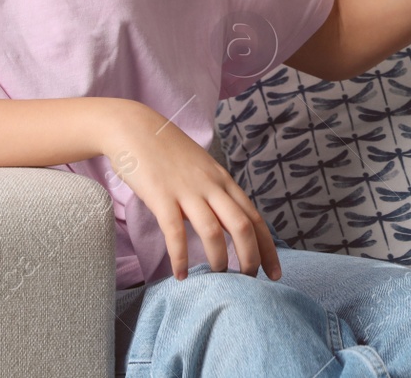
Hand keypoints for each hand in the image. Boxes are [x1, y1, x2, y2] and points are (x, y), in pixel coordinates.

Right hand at [105, 102, 279, 279]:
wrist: (135, 128)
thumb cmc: (168, 152)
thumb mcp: (202, 169)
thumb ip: (216, 193)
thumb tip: (228, 223)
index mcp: (224, 181)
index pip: (255, 218)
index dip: (268, 247)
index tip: (275, 273)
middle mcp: (212, 186)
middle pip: (242, 226)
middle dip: (250, 258)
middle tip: (249, 282)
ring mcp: (187, 191)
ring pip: (214, 231)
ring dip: (219, 260)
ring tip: (217, 279)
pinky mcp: (162, 196)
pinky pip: (175, 232)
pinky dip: (180, 257)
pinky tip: (180, 275)